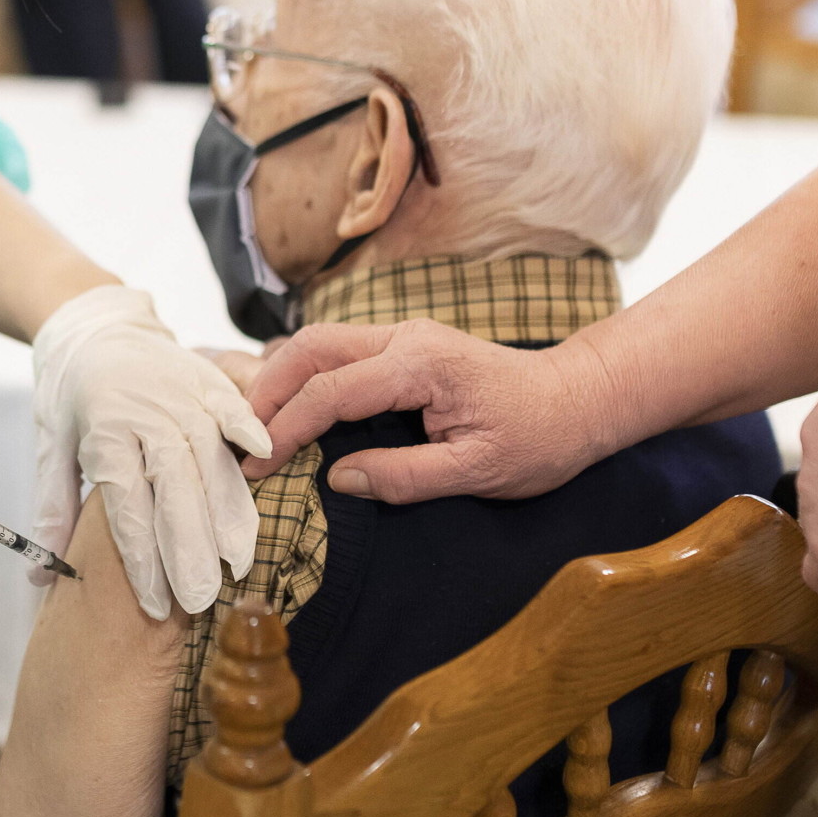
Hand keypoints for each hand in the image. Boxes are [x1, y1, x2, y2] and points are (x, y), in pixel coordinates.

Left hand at [33, 286, 272, 618]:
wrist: (89, 325)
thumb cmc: (70, 397)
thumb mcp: (51, 449)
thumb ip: (54, 511)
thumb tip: (41, 578)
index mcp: (102, 435)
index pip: (127, 507)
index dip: (143, 559)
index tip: (158, 605)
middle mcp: (142, 415)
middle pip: (172, 488)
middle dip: (189, 548)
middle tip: (203, 598)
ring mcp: (176, 393)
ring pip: (207, 456)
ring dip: (226, 509)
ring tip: (238, 559)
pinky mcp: (203, 377)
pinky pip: (229, 403)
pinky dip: (247, 426)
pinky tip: (267, 455)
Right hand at [244, 319, 620, 501]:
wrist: (580, 399)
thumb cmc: (539, 437)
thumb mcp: (478, 472)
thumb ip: (404, 476)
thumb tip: (338, 480)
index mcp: (420, 364)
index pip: (330, 392)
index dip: (284, 430)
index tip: (253, 467)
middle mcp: (405, 337)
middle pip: (310, 348)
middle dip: (264, 391)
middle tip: (237, 440)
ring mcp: (403, 337)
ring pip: (319, 343)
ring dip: (279, 381)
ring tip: (253, 428)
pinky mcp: (404, 348)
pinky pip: (338, 353)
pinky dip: (303, 377)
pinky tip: (287, 410)